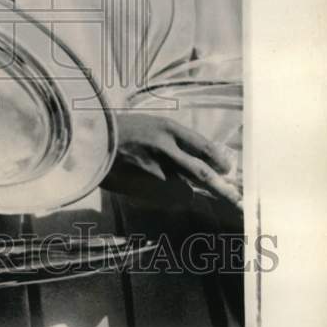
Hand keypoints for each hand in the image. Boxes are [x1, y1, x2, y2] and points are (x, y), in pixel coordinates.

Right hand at [105, 111, 241, 207]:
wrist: (88, 139)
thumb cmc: (120, 130)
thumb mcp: (150, 125)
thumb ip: (173, 140)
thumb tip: (202, 159)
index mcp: (167, 128)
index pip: (204, 147)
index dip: (219, 160)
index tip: (228, 169)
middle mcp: (165, 148)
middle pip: (202, 173)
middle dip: (223, 190)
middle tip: (238, 201)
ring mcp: (154, 170)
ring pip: (184, 189)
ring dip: (184, 191)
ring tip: (167, 183)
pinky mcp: (142, 186)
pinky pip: (163, 196)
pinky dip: (165, 196)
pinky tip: (151, 187)